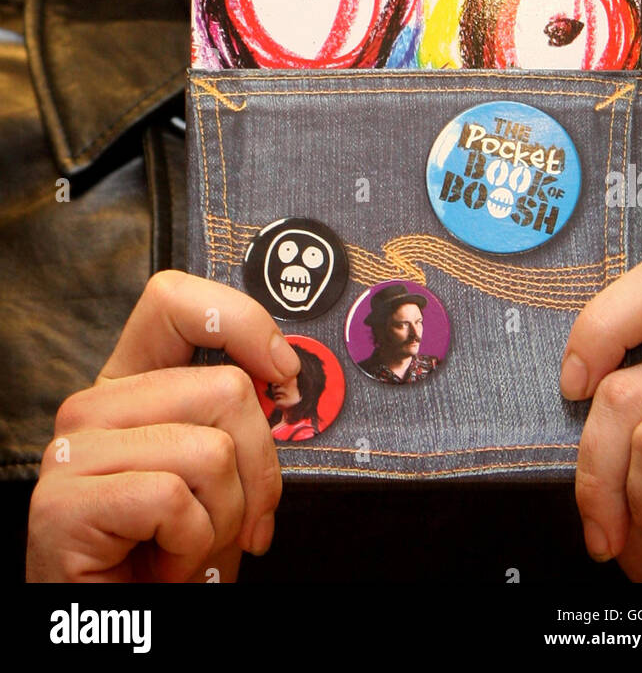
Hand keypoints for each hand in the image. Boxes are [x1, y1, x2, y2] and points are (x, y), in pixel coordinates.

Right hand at [26, 270, 299, 582]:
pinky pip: (174, 501)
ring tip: (188, 547)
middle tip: (238, 522)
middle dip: (259, 470)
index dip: (241, 322)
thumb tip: (283, 379)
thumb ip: (233, 418)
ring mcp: (73, 451)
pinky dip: (191, 547)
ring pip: (211, 450)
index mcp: (129, 387)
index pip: (175, 302)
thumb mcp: (212, 475)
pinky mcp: (64, 502)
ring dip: (224, 519)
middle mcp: (93, 407)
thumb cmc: (167, 557)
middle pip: (225, 388)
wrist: (120, 632)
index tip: (282, 373)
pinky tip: (161, 565)